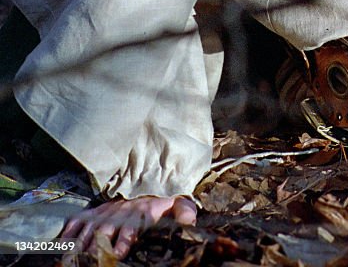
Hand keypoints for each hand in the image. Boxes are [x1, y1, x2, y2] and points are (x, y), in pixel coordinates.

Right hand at [61, 193, 196, 256]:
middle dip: (96, 246)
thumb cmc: (163, 203)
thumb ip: (184, 212)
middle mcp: (120, 211)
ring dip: (80, 243)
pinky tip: (62, 244)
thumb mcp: (178, 205)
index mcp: (140, 212)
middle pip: (105, 229)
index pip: (130, 227)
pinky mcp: (96, 211)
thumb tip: (190, 220)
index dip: (124, 240)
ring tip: (72, 258)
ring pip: (89, 227)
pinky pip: (79, 220)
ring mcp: (106, 211)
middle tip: (88, 260)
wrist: (150, 183)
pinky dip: (69, 231)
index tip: (120, 252)